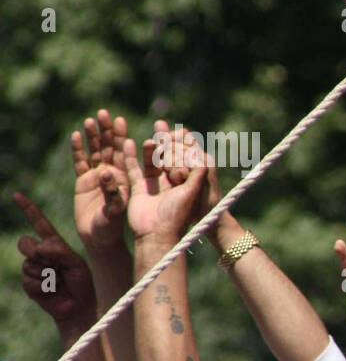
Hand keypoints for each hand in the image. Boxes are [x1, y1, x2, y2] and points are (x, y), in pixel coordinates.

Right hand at [14, 193, 95, 325]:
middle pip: (25, 243)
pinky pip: (29, 281)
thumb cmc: (82, 283)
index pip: (40, 224)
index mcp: (54, 245)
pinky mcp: (30, 285)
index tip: (17, 196)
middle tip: (53, 264)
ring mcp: (33, 269)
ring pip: (28, 264)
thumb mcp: (76, 263)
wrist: (80, 307)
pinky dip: (44, 286)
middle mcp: (41, 255)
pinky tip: (53, 290)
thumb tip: (40, 246)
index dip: (28, 209)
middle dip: (36, 252)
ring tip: (60, 281)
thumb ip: (59, 252)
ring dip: (47, 274)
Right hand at [71, 110, 130, 253]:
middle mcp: (115, 174)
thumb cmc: (114, 228)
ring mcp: (99, 176)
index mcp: (129, 178)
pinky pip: (81, 163)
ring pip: (96, 152)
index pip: (129, 154)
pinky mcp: (84, 181)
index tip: (123, 121)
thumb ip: (114, 194)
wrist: (99, 239)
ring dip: (94, 136)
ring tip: (91, 120)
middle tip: (105, 114)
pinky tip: (76, 136)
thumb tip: (107, 175)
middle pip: (112, 148)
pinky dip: (78, 150)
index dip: (126, 138)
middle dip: (108, 131)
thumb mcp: (118, 211)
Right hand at [125, 125, 209, 245]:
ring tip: (152, 139)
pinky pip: (132, 169)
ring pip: (151, 160)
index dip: (183, 144)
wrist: (157, 234)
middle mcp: (170, 181)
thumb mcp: (191, 192)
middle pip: (168, 155)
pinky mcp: (138, 188)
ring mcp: (154, 184)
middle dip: (166, 141)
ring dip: (151, 148)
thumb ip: (198, 173)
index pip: (185, 157)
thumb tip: (203, 155)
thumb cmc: (177, 215)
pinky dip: (129, 156)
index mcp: (185, 181)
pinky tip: (127, 144)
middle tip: (162, 126)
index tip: (180, 132)